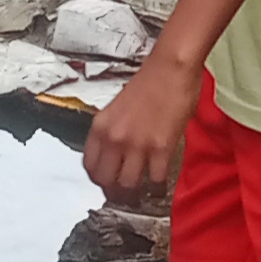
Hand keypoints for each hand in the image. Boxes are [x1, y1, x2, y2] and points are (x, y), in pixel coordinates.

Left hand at [83, 52, 200, 200]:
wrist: (171, 69)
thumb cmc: (148, 82)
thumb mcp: (117, 107)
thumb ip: (113, 131)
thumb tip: (116, 153)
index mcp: (100, 126)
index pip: (89, 165)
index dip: (98, 178)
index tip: (107, 181)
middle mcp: (114, 138)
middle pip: (106, 180)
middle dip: (115, 190)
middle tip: (125, 193)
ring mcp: (137, 145)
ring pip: (128, 184)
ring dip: (136, 191)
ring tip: (143, 190)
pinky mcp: (161, 148)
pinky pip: (155, 179)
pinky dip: (158, 184)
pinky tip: (160, 182)